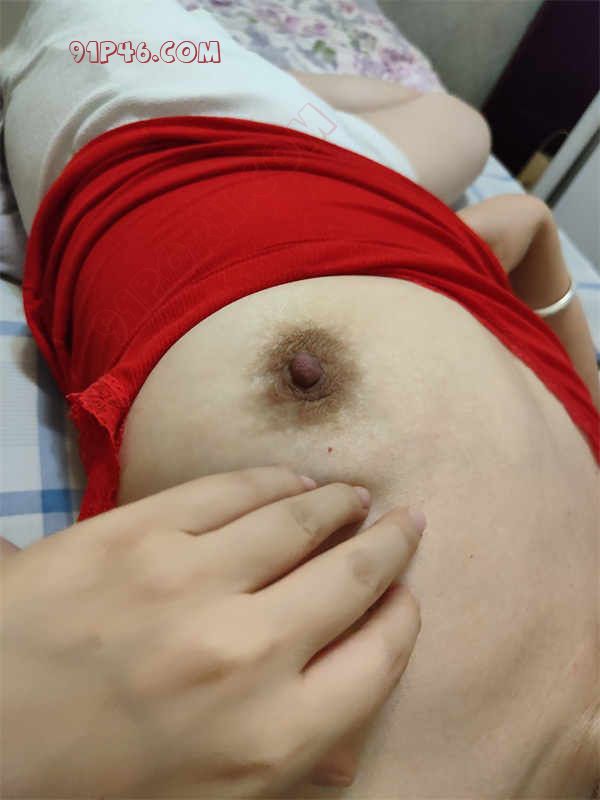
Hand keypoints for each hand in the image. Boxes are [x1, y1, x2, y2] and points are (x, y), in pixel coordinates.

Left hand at [1, 465, 424, 797]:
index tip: (406, 596)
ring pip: (298, 520)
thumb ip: (290, 769)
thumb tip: (347, 738)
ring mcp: (188, 580)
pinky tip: (292, 480)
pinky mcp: (138, 532)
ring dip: (338, 504)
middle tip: (407, 522)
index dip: (402, 619)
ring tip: (355, 496)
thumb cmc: (91, 780)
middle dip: (390, 545)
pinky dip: (274, 481)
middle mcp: (244, 652)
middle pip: (352, 577)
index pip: (377, 660)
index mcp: (268, 738)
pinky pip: (231, 490)